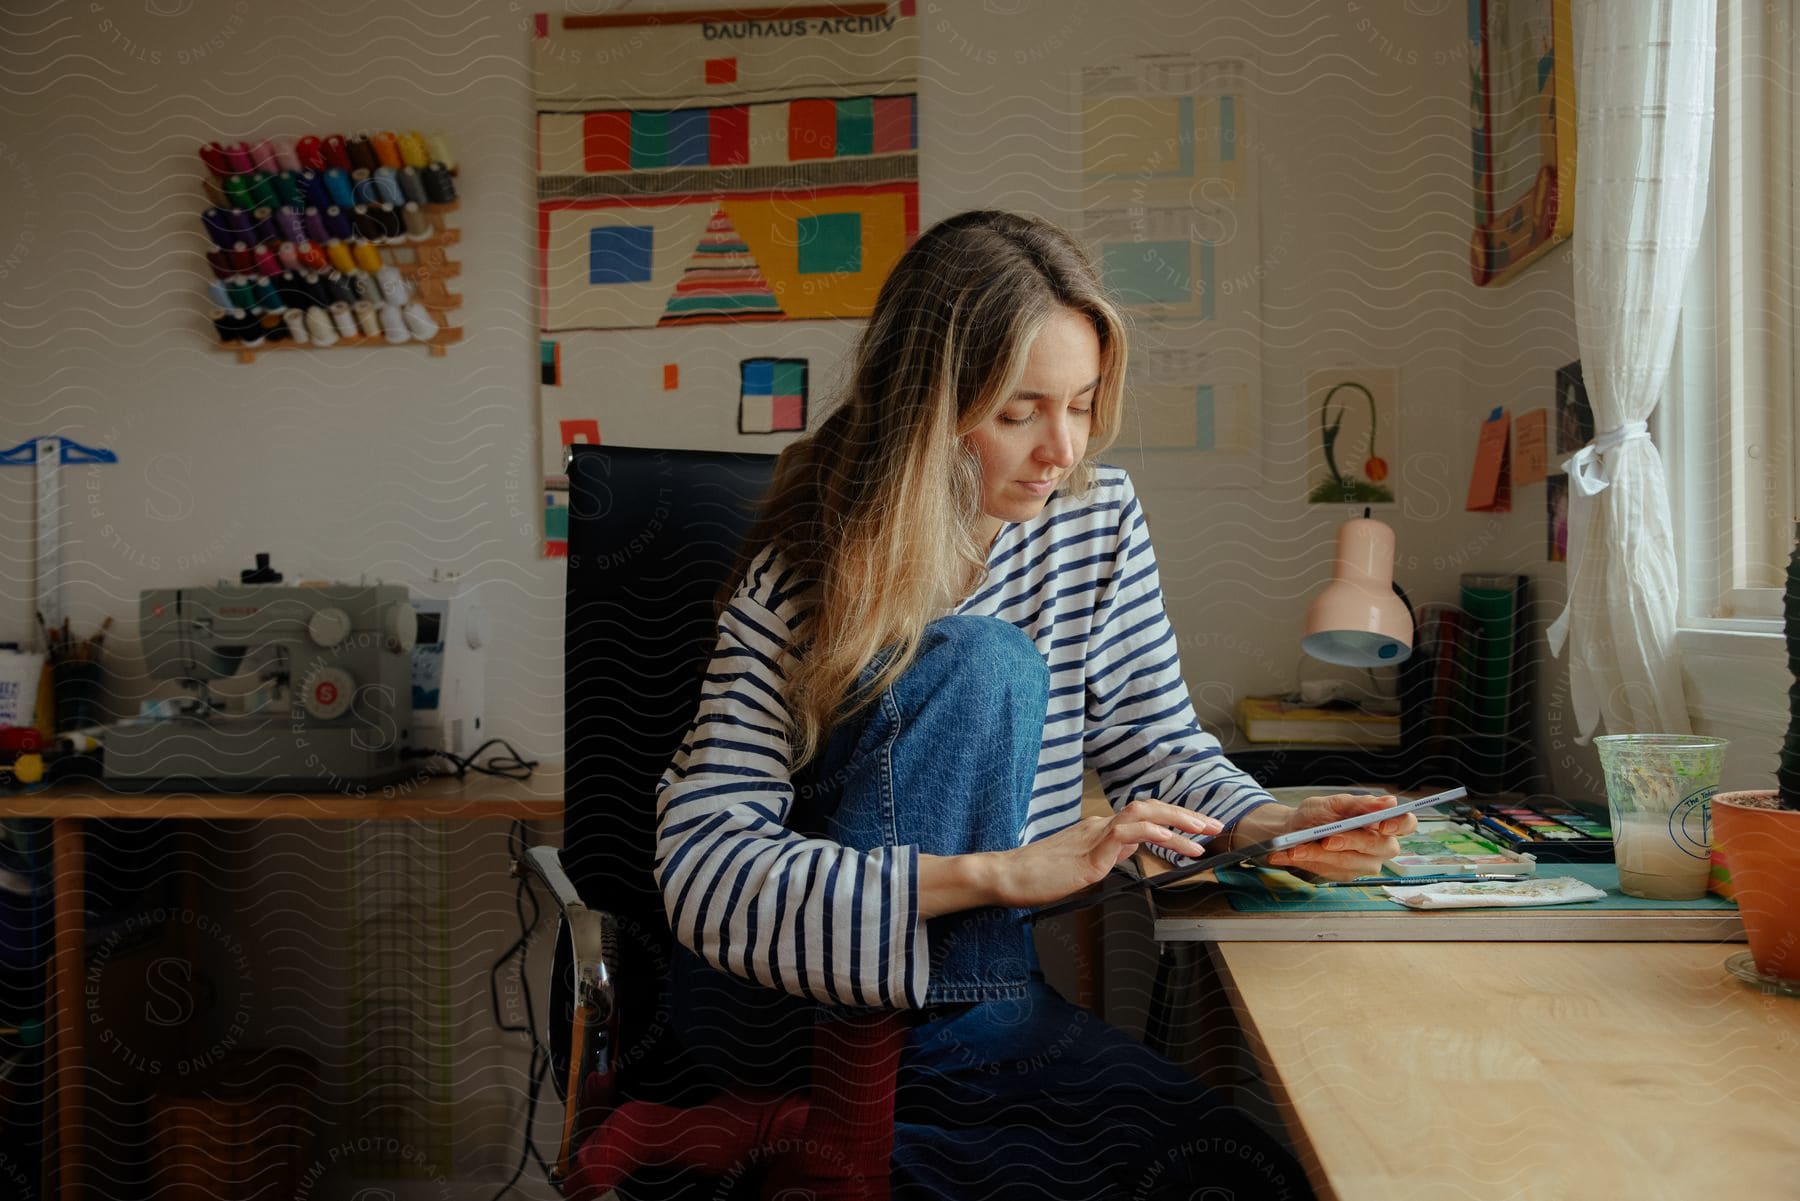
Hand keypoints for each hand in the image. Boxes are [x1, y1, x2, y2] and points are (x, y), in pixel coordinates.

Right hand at [988, 799, 1223, 908]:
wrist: (1007, 876)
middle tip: (1213, 826)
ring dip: (1178, 822)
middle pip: (1151, 809)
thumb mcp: (1082, 866)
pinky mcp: (1089, 854)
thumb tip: (1132, 850)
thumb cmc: (1037, 876)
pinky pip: (1125, 835)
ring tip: (1202, 833)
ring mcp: (1094, 837)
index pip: (1145, 817)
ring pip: (1144, 816)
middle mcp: (1099, 826)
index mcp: (1098, 830)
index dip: (1175, 819)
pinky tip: (1170, 841)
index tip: (1199, 829)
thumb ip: (1107, 855)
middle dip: (1186, 816)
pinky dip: (1152, 834)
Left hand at [1258, 793, 1416, 880]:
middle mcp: (1379, 847)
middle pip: (1379, 847)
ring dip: (1319, 855)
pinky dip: (1308, 861)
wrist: (1290, 831)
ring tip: (1295, 848)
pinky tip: (1291, 854)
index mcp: (1382, 823)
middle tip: (1326, 840)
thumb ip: (1358, 804)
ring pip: (1349, 862)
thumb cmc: (1317, 815)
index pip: (1407, 823)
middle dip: (1350, 842)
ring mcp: (1364, 864)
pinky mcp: (1345, 876)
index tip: (1383, 823)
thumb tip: (1389, 802)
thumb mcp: (1332, 804)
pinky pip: (1330, 870)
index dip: (1400, 824)